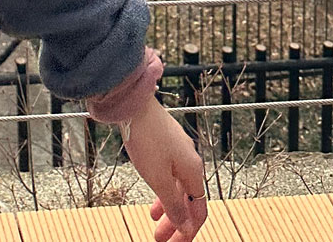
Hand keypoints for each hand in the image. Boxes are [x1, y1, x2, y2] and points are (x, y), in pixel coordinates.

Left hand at [120, 94, 206, 241]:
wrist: (133, 103)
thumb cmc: (146, 137)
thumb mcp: (158, 178)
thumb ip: (173, 204)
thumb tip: (185, 225)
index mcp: (193, 171)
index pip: (199, 210)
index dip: (190, 230)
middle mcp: (190, 161)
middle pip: (188, 201)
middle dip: (177, 223)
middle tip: (161, 240)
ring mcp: (178, 152)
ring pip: (178, 188)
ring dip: (168, 209)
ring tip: (155, 224)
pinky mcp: (166, 144)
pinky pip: (170, 176)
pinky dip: (164, 191)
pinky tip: (153, 200)